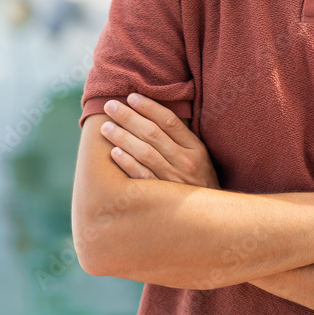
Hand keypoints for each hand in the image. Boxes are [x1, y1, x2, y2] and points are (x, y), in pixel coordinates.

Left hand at [100, 93, 220, 188]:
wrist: (208, 217)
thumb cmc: (200, 182)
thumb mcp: (200, 158)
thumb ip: (182, 139)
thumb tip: (154, 116)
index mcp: (196, 149)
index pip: (169, 121)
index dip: (149, 107)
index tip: (132, 97)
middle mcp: (185, 162)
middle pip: (153, 133)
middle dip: (129, 117)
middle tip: (110, 106)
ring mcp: (173, 180)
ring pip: (144, 153)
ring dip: (123, 137)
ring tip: (106, 127)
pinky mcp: (162, 197)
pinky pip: (142, 177)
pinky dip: (128, 163)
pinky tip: (114, 152)